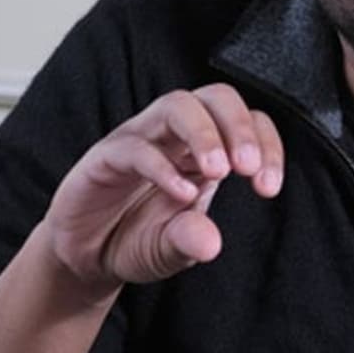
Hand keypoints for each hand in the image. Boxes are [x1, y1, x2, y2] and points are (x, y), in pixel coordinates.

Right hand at [42, 83, 282, 300]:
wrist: (84, 255)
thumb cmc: (136, 239)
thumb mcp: (170, 249)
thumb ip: (189, 241)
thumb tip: (210, 244)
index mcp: (205, 150)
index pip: (248, 122)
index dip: (266, 146)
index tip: (269, 187)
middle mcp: (175, 135)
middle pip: (216, 97)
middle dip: (239, 126)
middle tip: (248, 168)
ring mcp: (140, 139)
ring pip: (177, 106)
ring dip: (204, 134)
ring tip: (220, 172)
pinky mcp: (106, 156)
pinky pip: (136, 146)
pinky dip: (162, 167)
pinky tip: (180, 195)